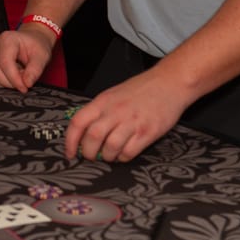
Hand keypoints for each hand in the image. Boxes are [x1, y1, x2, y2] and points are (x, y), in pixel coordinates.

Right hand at [0, 25, 56, 91]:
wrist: (32, 40)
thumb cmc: (36, 46)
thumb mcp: (42, 56)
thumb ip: (35, 70)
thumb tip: (27, 83)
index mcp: (7, 39)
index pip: (5, 63)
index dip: (15, 79)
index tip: (25, 87)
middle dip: (10, 82)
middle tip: (24, 81)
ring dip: (6, 83)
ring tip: (19, 76)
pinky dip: (1, 82)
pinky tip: (12, 76)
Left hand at [64, 64, 188, 162]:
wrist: (170, 82)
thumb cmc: (142, 89)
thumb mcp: (114, 94)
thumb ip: (99, 111)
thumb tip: (84, 133)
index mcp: (103, 101)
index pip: (78, 122)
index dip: (70, 141)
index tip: (69, 153)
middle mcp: (115, 111)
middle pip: (92, 137)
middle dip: (88, 153)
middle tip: (92, 156)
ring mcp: (132, 122)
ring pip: (110, 148)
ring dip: (107, 157)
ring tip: (110, 155)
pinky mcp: (147, 132)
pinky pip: (129, 152)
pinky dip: (123, 157)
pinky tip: (124, 152)